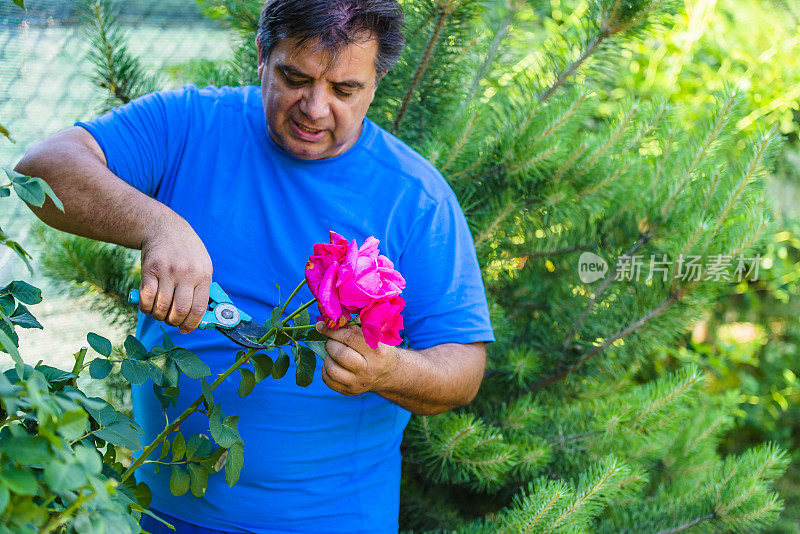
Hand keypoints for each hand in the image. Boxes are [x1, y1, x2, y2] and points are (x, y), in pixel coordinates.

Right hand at [137, 215, 212, 333]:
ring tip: (159, 313)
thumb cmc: (187, 252)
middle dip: (174, 322)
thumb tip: (201, 317)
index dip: (191, 324)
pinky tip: (148, 306)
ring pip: (162, 307)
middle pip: (180, 310)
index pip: (199, 308)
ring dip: (159, 316)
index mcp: (204, 275)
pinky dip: (146, 308)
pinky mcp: (149, 270)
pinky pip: (146, 298)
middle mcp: (187, 273)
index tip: (185, 329)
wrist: (165, 228)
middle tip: (171, 321)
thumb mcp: (203, 265)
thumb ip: (202, 288)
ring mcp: (168, 271)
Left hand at [316, 322, 398, 395]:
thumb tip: (330, 322)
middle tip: (331, 340)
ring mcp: (359, 383)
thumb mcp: (374, 336)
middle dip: (330, 343)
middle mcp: (368, 370)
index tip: (322, 325)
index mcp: (376, 352)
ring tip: (333, 352)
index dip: (333, 331)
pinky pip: (328, 380)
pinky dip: (326, 369)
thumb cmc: (380, 349)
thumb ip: (355, 328)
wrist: (390, 373)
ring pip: (331, 369)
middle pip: (340, 355)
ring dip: (327, 357)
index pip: (349, 339)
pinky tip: (333, 363)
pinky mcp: (350, 391)